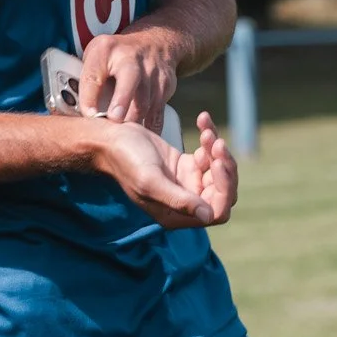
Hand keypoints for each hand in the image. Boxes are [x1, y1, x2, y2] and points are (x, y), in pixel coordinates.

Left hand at [78, 27, 180, 132]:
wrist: (155, 43)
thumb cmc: (116, 55)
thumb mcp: (96, 56)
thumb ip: (86, 79)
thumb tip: (72, 111)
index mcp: (106, 50)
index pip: (95, 72)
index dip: (90, 94)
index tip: (89, 114)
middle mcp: (131, 58)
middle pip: (129, 79)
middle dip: (122, 101)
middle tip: (114, 121)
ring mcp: (152, 72)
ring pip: (145, 101)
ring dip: (134, 121)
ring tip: (125, 138)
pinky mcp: (165, 86)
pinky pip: (158, 112)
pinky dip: (150, 128)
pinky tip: (144, 139)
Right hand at [88, 109, 237, 229]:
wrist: (111, 138)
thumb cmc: (126, 159)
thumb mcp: (151, 180)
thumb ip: (178, 200)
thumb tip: (207, 216)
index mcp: (175, 214)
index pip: (216, 212)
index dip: (224, 190)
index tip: (217, 163)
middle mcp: (184, 202)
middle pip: (222, 192)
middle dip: (225, 168)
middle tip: (217, 144)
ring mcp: (186, 183)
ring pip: (219, 172)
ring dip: (217, 150)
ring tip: (207, 132)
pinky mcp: (186, 165)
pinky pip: (209, 155)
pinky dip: (209, 137)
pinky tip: (202, 120)